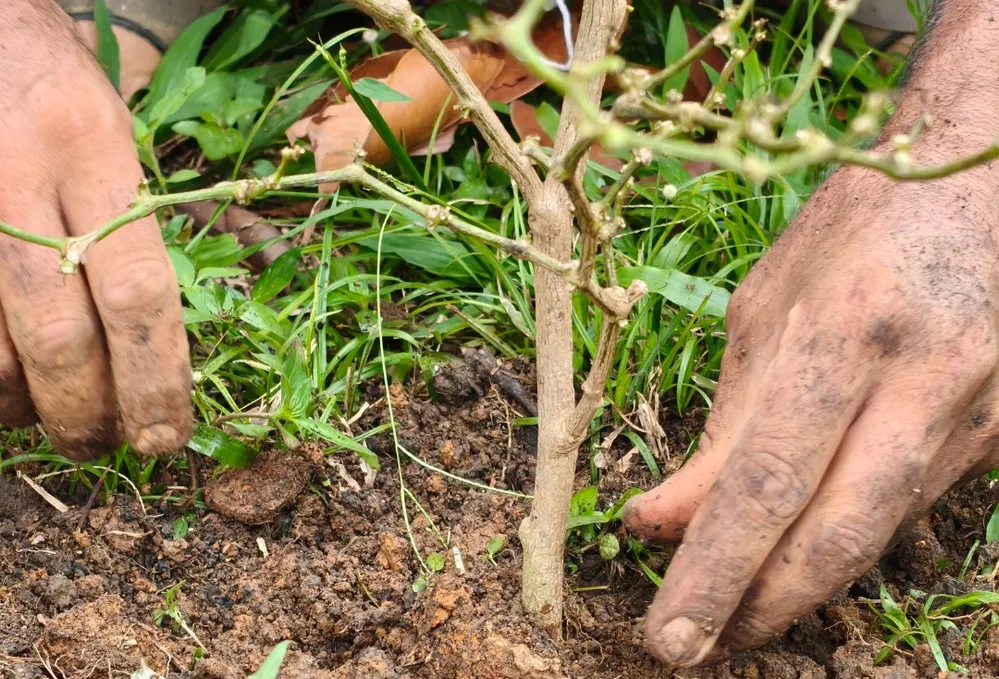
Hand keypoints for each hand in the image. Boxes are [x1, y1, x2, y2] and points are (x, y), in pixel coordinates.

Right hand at [0, 1, 191, 459]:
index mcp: (96, 157)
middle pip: (59, 337)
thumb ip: (133, 236)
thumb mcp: (117, 144)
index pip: (140, 293)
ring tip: (56, 423)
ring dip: (28, 407)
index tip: (169, 435)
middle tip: (105, 446)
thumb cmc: (59, 94)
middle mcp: (23, 185)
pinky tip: (8, 391)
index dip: (157, 378)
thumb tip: (152, 345)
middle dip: (88, 412)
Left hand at [622, 160, 998, 664]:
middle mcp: (918, 384)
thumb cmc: (857, 229)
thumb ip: (724, 424)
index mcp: (845, 334)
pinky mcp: (993, 433)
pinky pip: (905, 508)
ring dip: (796, 587)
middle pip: (834, 535)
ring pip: (874, 535)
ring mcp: (971, 415)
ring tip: (731, 613)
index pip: (764, 481)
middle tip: (692, 651)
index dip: (712, 569)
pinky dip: (842, 542)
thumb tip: (662, 519)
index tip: (663, 633)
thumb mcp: (765, 308)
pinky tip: (799, 557)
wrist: (988, 183)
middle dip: (758, 608)